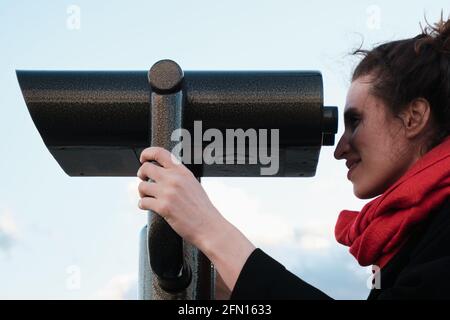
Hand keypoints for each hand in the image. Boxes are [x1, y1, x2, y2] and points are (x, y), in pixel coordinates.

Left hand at [137, 146, 255, 291]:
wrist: (209, 227)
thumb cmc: (202, 209)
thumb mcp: (193, 184)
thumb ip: (178, 176)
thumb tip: (161, 173)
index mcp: (183, 171)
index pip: (160, 153)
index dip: (147, 153)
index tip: (143, 159)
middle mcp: (174, 179)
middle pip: (146, 168)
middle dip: (141, 174)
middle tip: (144, 181)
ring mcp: (168, 193)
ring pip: (142, 186)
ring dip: (142, 193)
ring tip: (148, 197)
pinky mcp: (163, 207)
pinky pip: (142, 202)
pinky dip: (142, 205)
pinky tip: (147, 207)